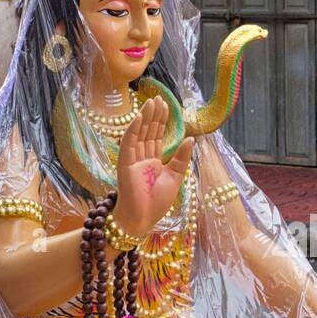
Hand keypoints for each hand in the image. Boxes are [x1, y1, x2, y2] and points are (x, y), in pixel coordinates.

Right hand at [115, 96, 193, 237]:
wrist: (143, 219)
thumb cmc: (157, 203)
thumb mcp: (175, 177)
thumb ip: (182, 158)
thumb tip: (192, 139)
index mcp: (153, 161)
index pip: (157, 136)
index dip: (161, 121)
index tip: (165, 105)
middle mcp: (142, 158)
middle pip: (148, 131)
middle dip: (153, 115)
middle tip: (158, 98)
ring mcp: (132, 160)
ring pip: (138, 134)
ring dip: (144, 118)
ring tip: (151, 102)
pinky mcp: (124, 164)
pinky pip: (128, 143)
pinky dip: (133, 130)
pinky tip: (140, 118)